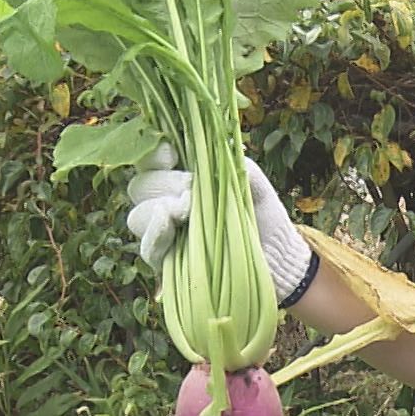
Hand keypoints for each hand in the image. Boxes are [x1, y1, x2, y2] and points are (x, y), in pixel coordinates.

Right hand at [124, 143, 314, 301]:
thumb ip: (231, 163)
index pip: (151, 161)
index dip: (153, 155)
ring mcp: (165, 234)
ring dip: (158, 210)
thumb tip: (208, 152)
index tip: (170, 154)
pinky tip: (170, 226)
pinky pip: (148, 249)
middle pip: (140, 187)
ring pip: (137, 217)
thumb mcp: (253, 183)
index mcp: (182, 178)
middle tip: (191, 190)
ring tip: (186, 212)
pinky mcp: (169, 263)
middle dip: (163, 183)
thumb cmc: (264, 215)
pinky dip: (155, 235)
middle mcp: (167, 203)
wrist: (277, 256)